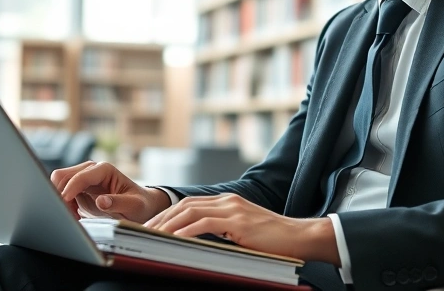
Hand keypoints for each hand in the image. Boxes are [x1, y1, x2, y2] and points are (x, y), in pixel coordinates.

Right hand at [50, 161, 170, 222]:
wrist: (141, 206)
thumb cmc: (139, 204)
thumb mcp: (134, 205)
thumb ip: (118, 203)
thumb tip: (101, 201)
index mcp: (104, 170)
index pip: (79, 177)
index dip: (69, 190)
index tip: (63, 205)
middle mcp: (91, 170)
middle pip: (62, 176)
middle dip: (59, 193)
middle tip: (67, 214)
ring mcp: (84, 178)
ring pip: (59, 183)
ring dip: (60, 200)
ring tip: (73, 217)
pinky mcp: (79, 189)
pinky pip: (62, 193)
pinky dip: (63, 205)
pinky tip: (75, 216)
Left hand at [143, 193, 338, 263]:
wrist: (300, 237)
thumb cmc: (274, 241)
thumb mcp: (243, 232)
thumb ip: (223, 231)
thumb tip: (197, 243)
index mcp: (228, 201)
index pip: (189, 204)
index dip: (168, 214)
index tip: (152, 226)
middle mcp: (228, 200)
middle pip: (185, 205)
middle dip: (162, 218)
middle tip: (144, 232)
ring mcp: (233, 209)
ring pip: (190, 212)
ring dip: (168, 224)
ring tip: (152, 236)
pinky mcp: (238, 221)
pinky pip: (205, 224)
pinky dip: (186, 231)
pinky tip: (174, 239)